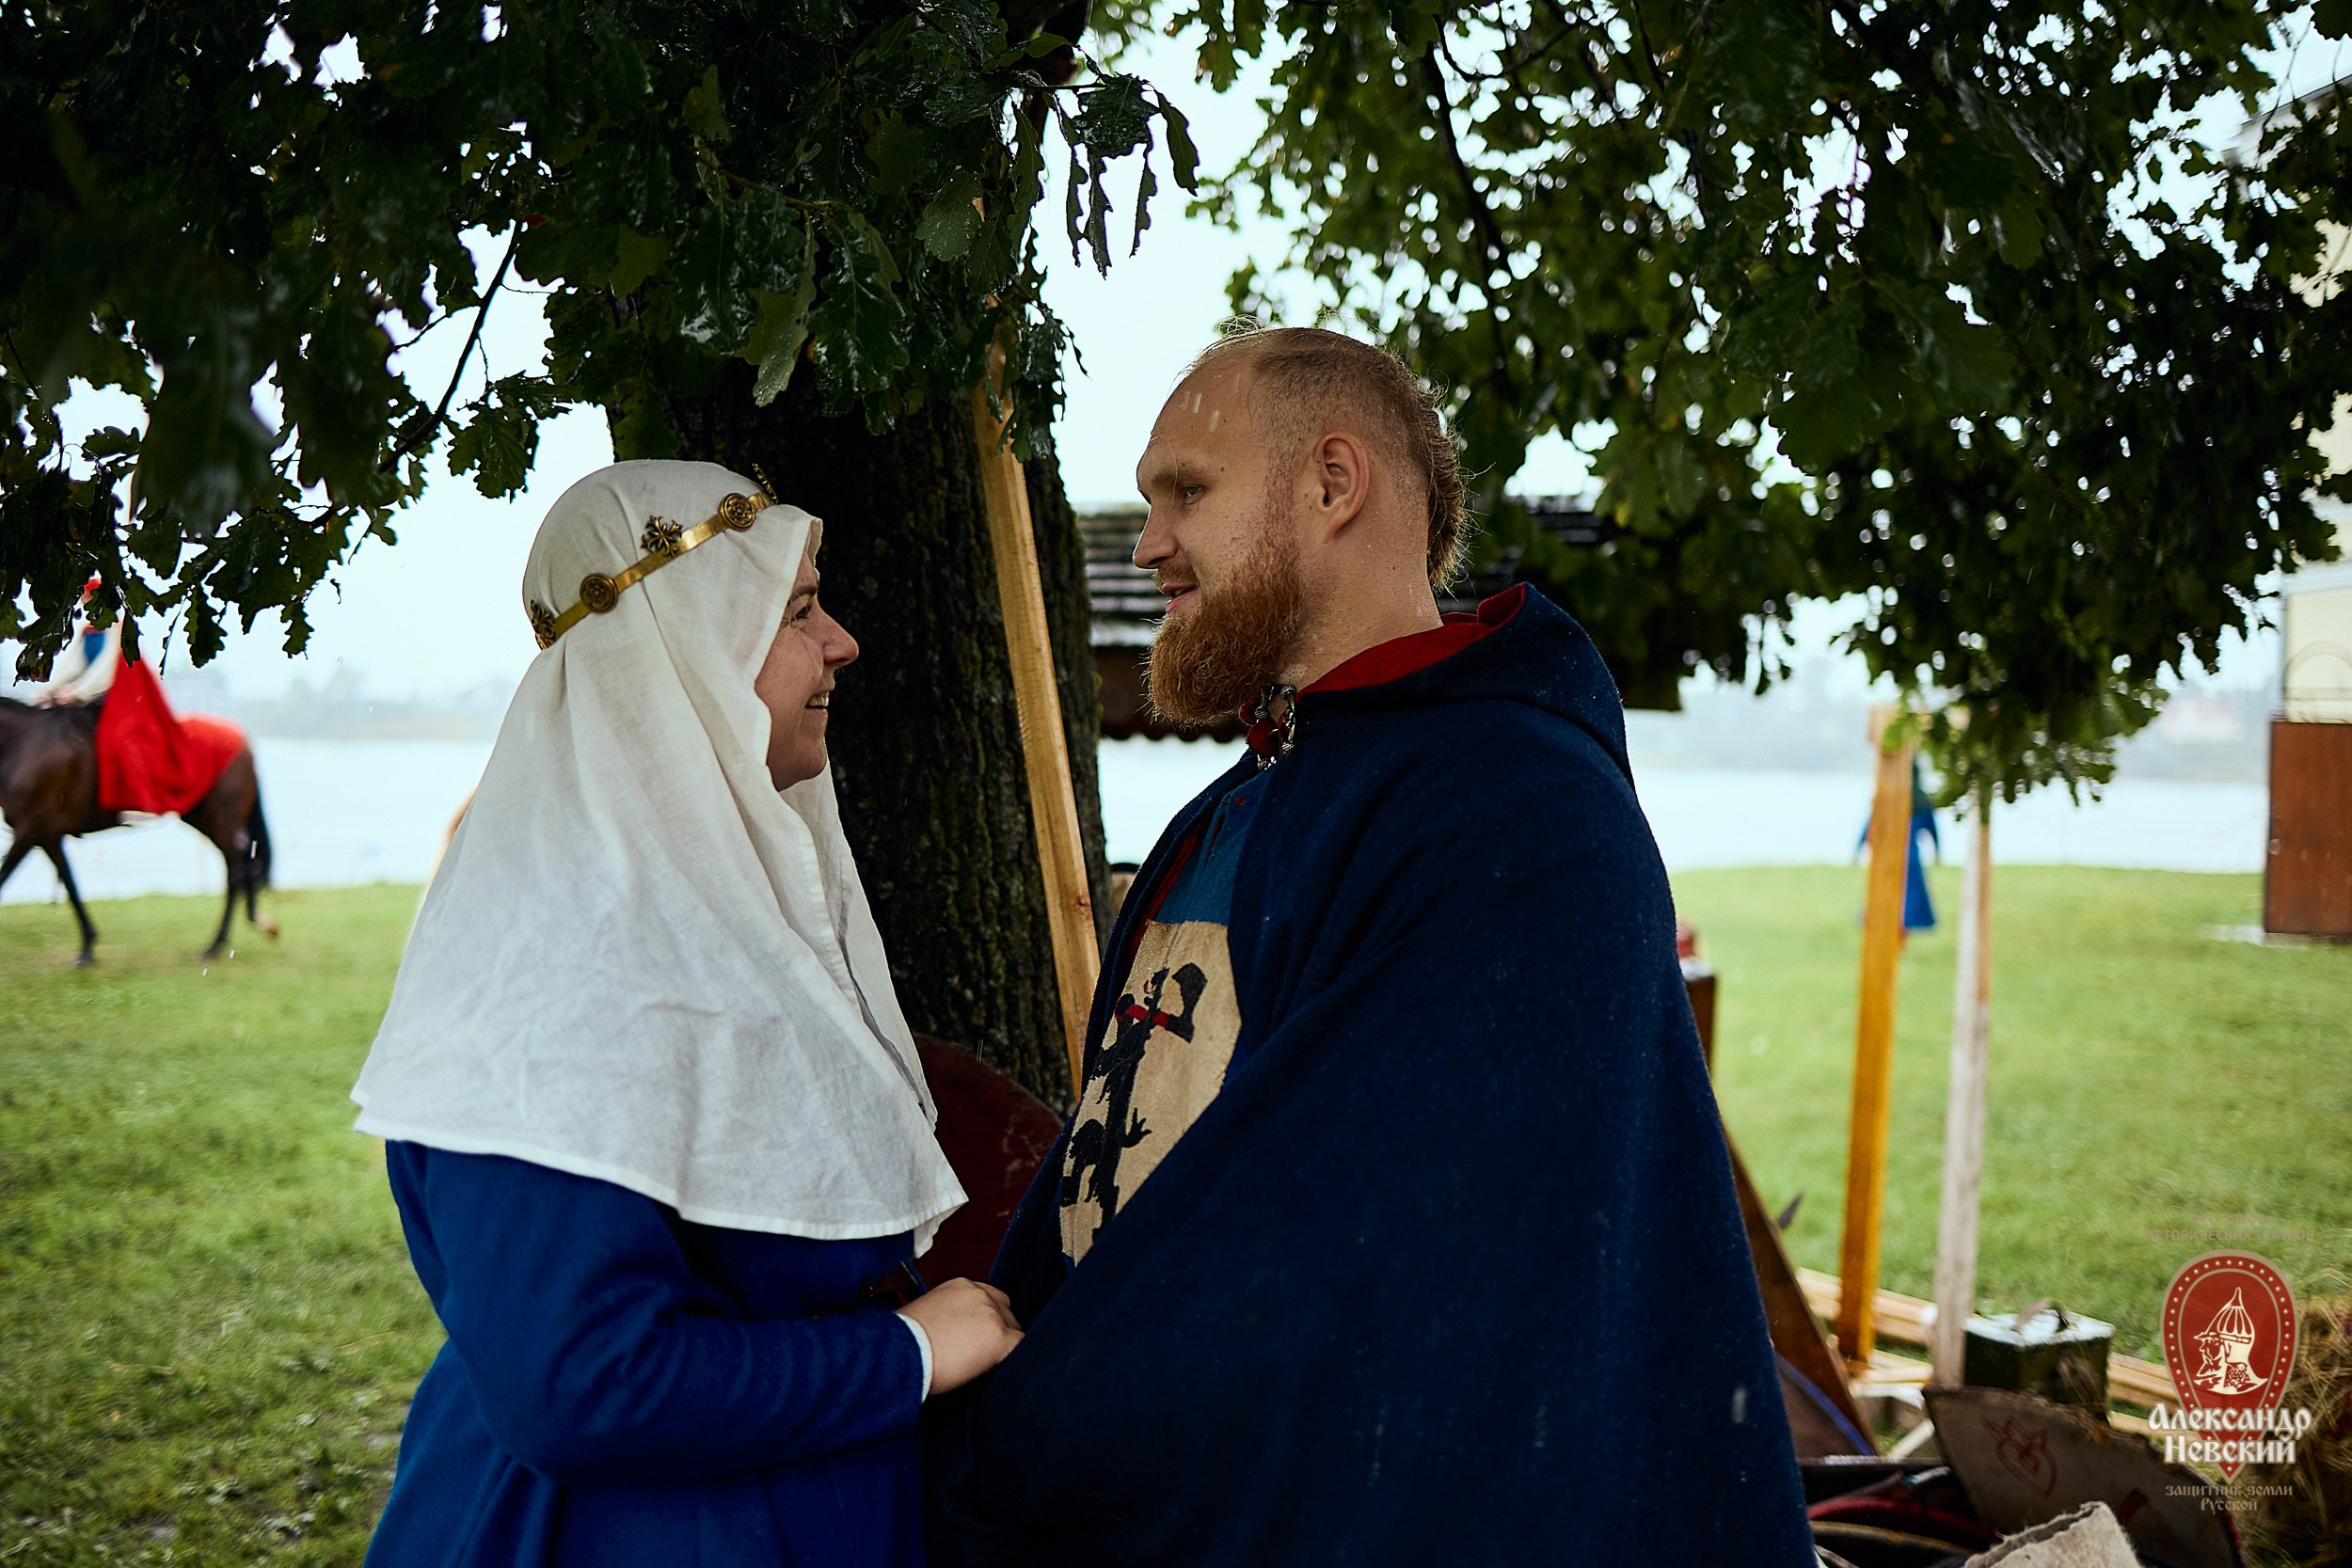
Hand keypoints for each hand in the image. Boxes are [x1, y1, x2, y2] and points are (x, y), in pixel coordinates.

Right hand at [899, 1278, 1021, 1396]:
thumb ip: (948, 1316)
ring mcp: (991, 1315)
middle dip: (998, 1329)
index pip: (988, 1297)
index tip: (978, 1333)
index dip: (986, 1318)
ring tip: (985, 1364)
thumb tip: (952, 1333)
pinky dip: (1012, 1359)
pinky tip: (998, 1369)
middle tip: (982, 1351)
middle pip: (1005, 1310)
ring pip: (1014, 1329)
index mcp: (960, 1286)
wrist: (899, 1353)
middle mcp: (979, 1294)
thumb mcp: (925, 1315)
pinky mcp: (999, 1338)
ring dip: (1004, 1345)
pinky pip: (1019, 1347)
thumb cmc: (903, 1340)